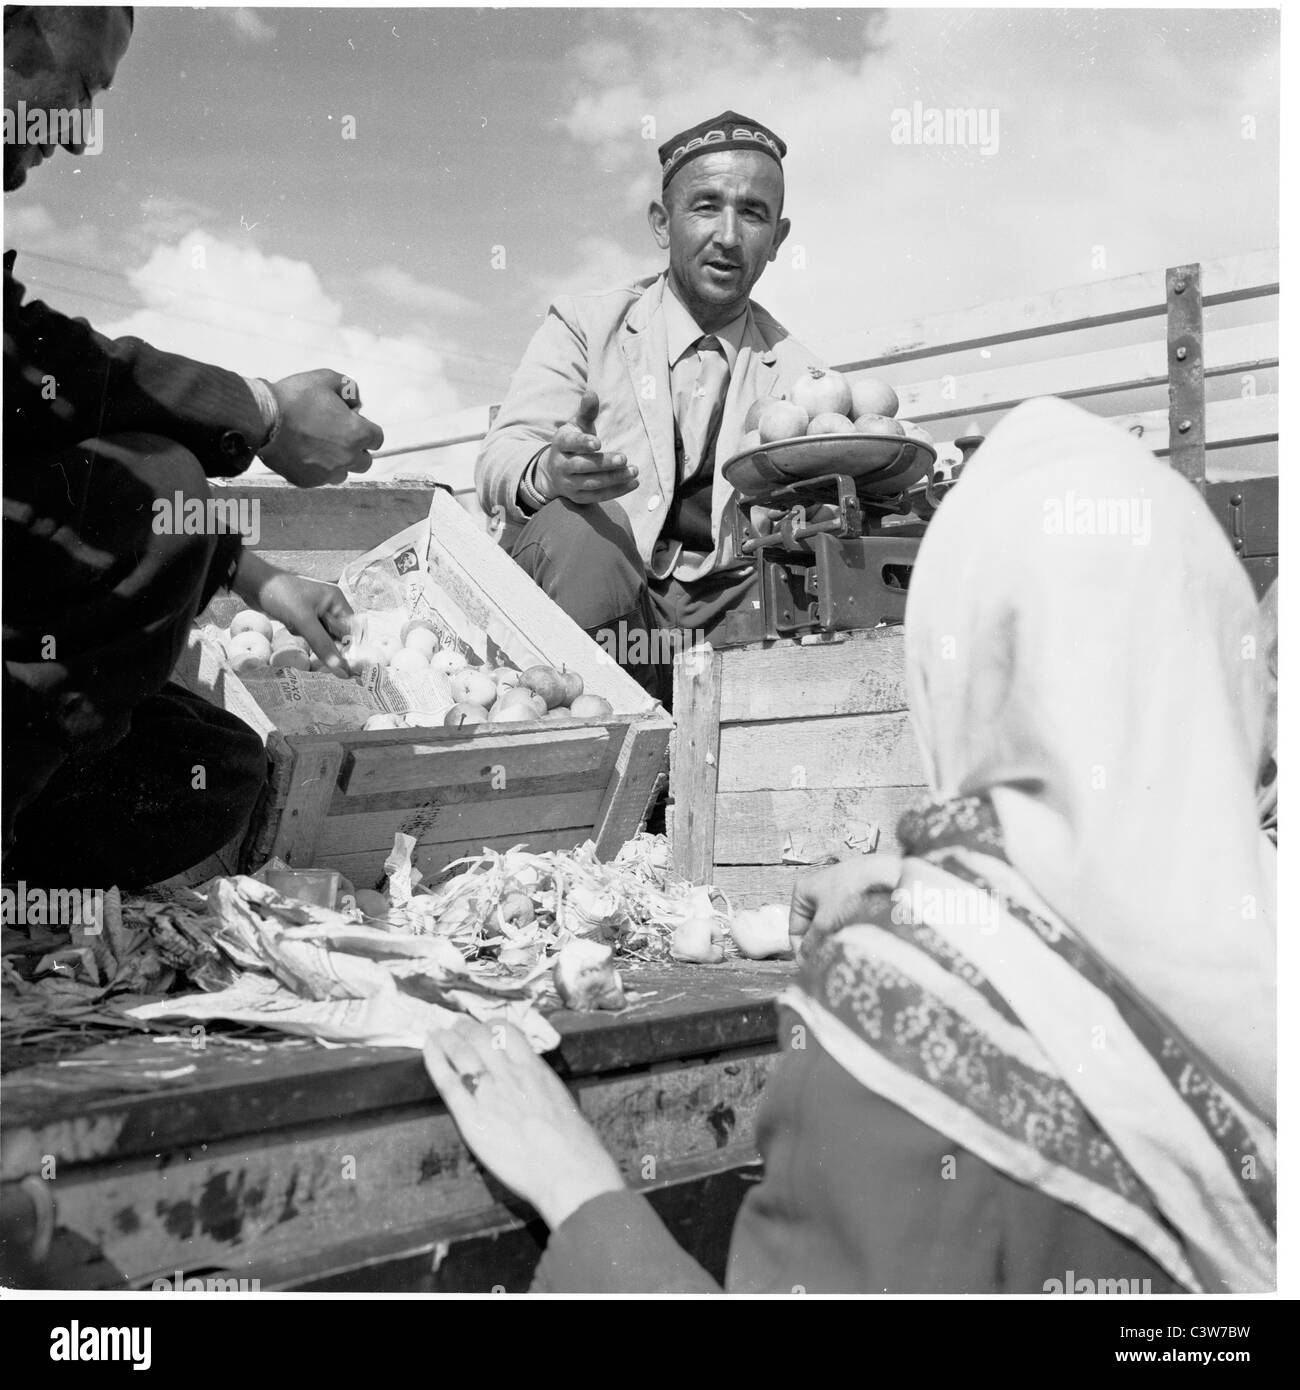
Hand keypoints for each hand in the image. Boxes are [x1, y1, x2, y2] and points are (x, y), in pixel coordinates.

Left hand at [232, 552, 352, 676]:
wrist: (253, 584)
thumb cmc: (282, 596)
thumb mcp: (304, 621)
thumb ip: (322, 644)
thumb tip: (341, 669)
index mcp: (337, 601)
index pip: (351, 630)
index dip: (348, 648)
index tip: (343, 666)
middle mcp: (330, 607)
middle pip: (337, 636)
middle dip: (328, 646)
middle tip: (319, 658)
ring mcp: (316, 613)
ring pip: (323, 638)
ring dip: (314, 643)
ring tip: (300, 637)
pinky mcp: (304, 618)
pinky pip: (311, 635)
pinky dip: (304, 639)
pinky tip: (293, 631)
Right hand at [260, 369, 384, 486]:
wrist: (261, 418)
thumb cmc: (294, 397)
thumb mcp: (325, 378)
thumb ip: (348, 388)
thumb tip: (355, 401)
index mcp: (357, 433)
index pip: (377, 439)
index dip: (366, 429)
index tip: (352, 423)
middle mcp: (347, 457)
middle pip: (364, 461)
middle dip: (356, 449)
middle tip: (337, 436)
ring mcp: (328, 472)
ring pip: (343, 473)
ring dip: (338, 463)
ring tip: (319, 447)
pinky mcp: (309, 481)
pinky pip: (320, 479)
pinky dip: (317, 470)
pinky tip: (303, 454)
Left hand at [423, 1018, 624, 1228]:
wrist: (567, 1169)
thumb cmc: (574, 1143)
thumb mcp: (561, 1100)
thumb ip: (541, 1087)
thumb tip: (535, 1087)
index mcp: (533, 1068)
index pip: (507, 1031)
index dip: (491, 1026)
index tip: (484, 1028)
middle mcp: (509, 1074)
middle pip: (480, 1036)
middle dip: (465, 1028)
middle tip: (456, 1027)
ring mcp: (489, 1093)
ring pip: (461, 1051)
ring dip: (447, 1038)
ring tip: (438, 1034)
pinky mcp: (471, 1118)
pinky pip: (448, 1080)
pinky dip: (435, 1059)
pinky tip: (429, 1048)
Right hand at [533, 390, 637, 504]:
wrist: (553, 472)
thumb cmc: (572, 443)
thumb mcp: (576, 426)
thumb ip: (586, 411)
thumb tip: (592, 393)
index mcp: (560, 444)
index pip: (569, 443)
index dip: (583, 443)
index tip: (598, 443)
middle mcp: (561, 465)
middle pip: (582, 465)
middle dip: (604, 463)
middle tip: (624, 458)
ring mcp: (569, 484)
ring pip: (592, 483)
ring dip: (614, 478)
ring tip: (634, 471)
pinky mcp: (578, 498)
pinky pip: (598, 496)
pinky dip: (616, 491)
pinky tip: (633, 483)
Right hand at [787, 855, 901, 950]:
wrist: (881, 875)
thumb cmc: (849, 892)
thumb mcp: (825, 922)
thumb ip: (812, 943)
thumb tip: (804, 960)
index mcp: (802, 892)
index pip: (794, 929)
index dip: (801, 950)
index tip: (810, 967)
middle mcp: (815, 892)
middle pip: (811, 929)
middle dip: (818, 944)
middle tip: (827, 961)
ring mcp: (833, 894)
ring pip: (827, 926)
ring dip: (833, 939)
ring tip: (843, 948)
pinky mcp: (850, 897)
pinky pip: (841, 921)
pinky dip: (845, 931)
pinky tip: (853, 937)